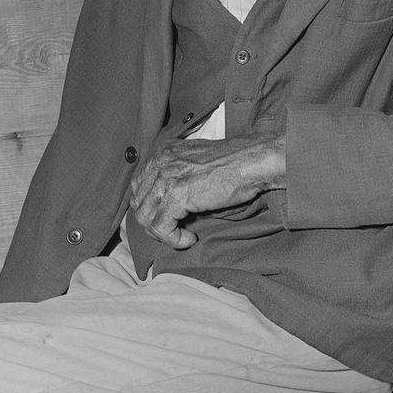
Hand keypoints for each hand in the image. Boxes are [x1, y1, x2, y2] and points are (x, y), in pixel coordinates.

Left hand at [129, 133, 285, 249]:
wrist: (253, 162)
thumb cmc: (234, 165)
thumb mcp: (197, 164)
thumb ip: (178, 176)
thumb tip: (167, 204)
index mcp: (163, 152)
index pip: (140, 185)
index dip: (150, 206)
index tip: (167, 218)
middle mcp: (160, 162)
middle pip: (139, 202)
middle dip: (153, 222)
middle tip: (173, 230)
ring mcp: (166, 177)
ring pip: (145, 217)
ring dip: (162, 233)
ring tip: (181, 236)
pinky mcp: (176, 196)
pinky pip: (161, 227)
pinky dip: (173, 239)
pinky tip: (189, 239)